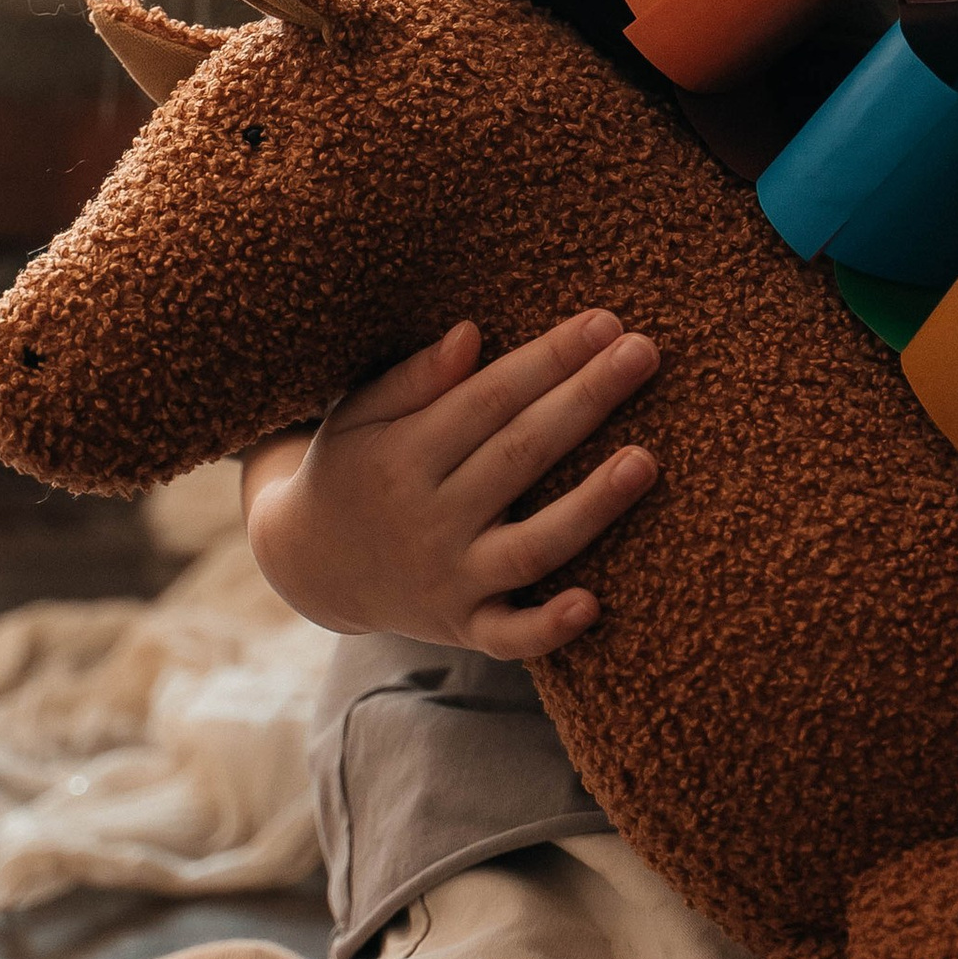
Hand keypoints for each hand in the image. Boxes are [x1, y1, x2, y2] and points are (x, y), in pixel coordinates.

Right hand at [243, 310, 660, 658]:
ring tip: (645, 461)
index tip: (604, 322)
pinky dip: (548, 627)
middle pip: (520, 454)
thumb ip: (414, 378)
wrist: (312, 567)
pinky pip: (509, 636)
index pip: (490, 398)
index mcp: (403, 455)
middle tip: (644, 353)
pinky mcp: (464, 627)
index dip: (549, 358)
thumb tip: (471, 334)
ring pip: (531, 545)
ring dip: (591, 506)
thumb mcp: (359, 414)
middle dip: (585, 401)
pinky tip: (593, 603)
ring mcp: (450, 577)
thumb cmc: (351, 468)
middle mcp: (429, 517)